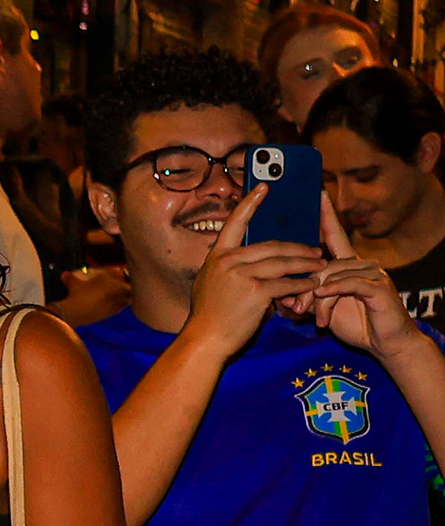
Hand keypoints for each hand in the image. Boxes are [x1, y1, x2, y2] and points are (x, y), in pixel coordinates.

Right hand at [176, 186, 322, 354]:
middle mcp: (228, 261)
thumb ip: (232, 268)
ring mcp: (241, 275)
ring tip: (321, 265)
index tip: (264, 186)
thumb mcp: (212, 283)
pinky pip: (287, 283)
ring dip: (306, 263)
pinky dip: (302, 284)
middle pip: (271, 245)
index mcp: (217, 256)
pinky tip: (312, 285)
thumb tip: (256, 261)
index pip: (236, 222)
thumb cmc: (210, 315)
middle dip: (297, 247)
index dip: (251, 203)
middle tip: (315, 249)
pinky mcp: (256, 291)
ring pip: (283, 262)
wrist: (205, 339)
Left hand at [287, 192, 404, 350]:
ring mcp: (373, 274)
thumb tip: (281, 293)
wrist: (384, 343)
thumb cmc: (353, 323)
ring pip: (333, 276)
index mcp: (347, 264)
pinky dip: (332, 291)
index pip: (336, 235)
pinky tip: (322, 298)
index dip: (328, 215)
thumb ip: (306, 297)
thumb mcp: (323, 308)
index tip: (319, 194)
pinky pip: (350, 284)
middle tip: (292, 308)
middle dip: (303, 286)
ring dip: (316, 298)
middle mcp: (362, 264)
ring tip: (309, 316)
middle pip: (322, 264)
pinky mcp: (380, 288)